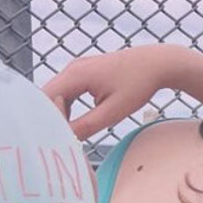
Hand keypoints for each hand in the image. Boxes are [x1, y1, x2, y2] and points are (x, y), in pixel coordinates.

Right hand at [43, 46, 176, 139]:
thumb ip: (87, 126)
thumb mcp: (114, 111)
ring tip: (67, 133)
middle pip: (47, 96)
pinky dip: (67, 107)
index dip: (46, 119)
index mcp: (76, 75)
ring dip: (59, 114)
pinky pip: (67, 92)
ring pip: (56, 94)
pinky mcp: (84, 72)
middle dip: (50, 118)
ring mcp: (77, 68)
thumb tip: (67, 138)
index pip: (46, 98)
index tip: (57, 137)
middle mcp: (72, 68)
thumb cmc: (139, 84)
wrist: (156, 63)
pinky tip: (75, 123)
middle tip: (58, 139)